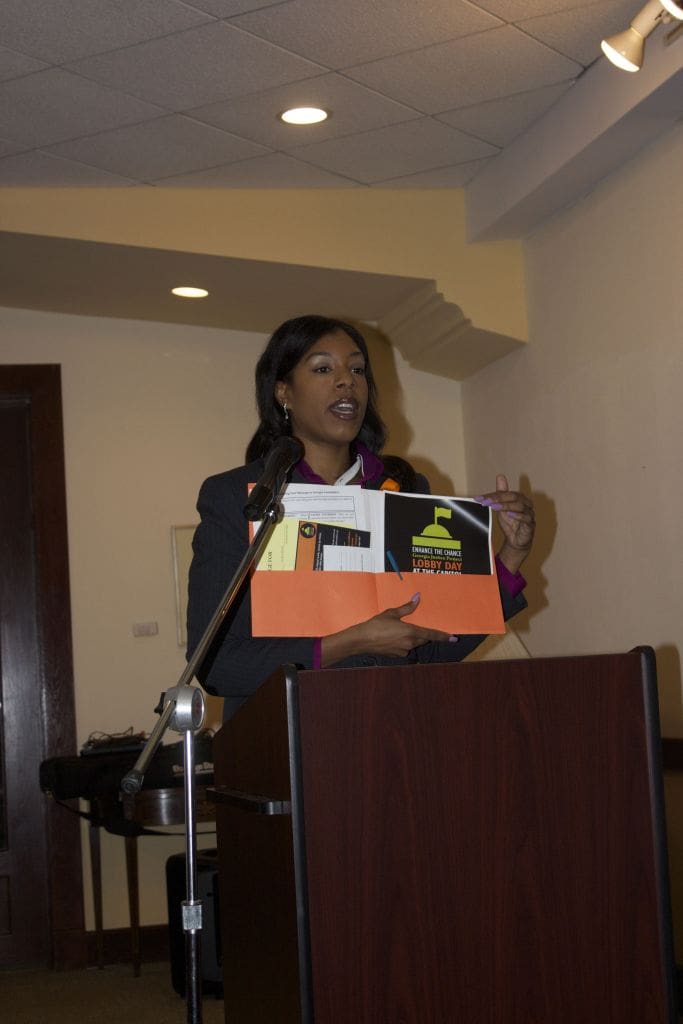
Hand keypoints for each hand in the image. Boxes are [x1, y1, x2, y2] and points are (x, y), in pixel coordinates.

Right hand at [321, 594, 453, 665]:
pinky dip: (402, 642)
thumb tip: (417, 597)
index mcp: (411, 632)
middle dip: (422, 633)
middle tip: (413, 626)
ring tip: (397, 630)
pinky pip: (404, 648)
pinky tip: (391, 637)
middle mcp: (410, 643)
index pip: (431, 634)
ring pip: (413, 643)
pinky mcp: (396, 655)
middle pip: (423, 639)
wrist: (361, 640)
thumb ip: (407, 608)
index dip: (443, 636)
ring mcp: (403, 651)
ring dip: (410, 637)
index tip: (454, 638)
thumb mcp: (392, 613)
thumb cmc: (376, 625)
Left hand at [475, 474, 535, 573]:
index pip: (506, 493)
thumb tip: (500, 476)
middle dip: (499, 498)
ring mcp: (529, 514)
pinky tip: (510, 514)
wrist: (516, 541)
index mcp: (519, 498)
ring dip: (506, 506)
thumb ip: (501, 493)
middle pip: (514, 497)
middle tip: (486, 501)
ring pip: (520, 506)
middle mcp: (526, 504)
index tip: (480, 498)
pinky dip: (518, 515)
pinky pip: (526, 518)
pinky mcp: (530, 524)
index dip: (493, 495)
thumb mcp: (502, 507)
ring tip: (495, 506)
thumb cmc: (511, 522)